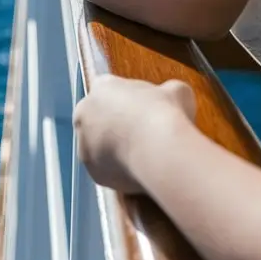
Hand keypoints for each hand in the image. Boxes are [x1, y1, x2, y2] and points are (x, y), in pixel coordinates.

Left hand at [73, 74, 195, 193]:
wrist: (158, 149)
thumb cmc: (165, 113)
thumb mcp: (176, 91)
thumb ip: (166, 92)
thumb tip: (173, 97)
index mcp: (101, 88)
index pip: (109, 91)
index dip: (128, 102)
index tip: (144, 111)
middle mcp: (84, 114)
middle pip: (99, 119)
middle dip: (117, 127)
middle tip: (142, 135)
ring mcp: (84, 145)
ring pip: (100, 148)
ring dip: (116, 151)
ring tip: (143, 156)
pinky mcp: (93, 172)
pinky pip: (107, 171)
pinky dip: (120, 172)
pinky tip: (140, 171)